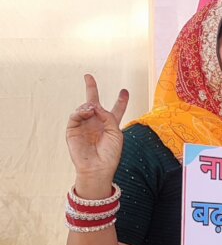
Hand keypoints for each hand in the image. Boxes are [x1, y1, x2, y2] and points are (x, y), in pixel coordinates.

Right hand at [66, 74, 128, 191]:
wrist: (97, 167)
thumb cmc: (110, 153)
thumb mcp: (116, 132)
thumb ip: (108, 116)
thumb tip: (94, 105)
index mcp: (111, 124)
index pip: (116, 109)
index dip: (121, 100)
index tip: (124, 91)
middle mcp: (97, 122)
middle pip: (94, 103)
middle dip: (91, 88)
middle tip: (88, 76)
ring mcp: (84, 125)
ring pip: (84, 108)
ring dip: (89, 105)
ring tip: (92, 108)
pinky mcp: (73, 130)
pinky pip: (75, 116)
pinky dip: (81, 111)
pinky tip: (87, 111)